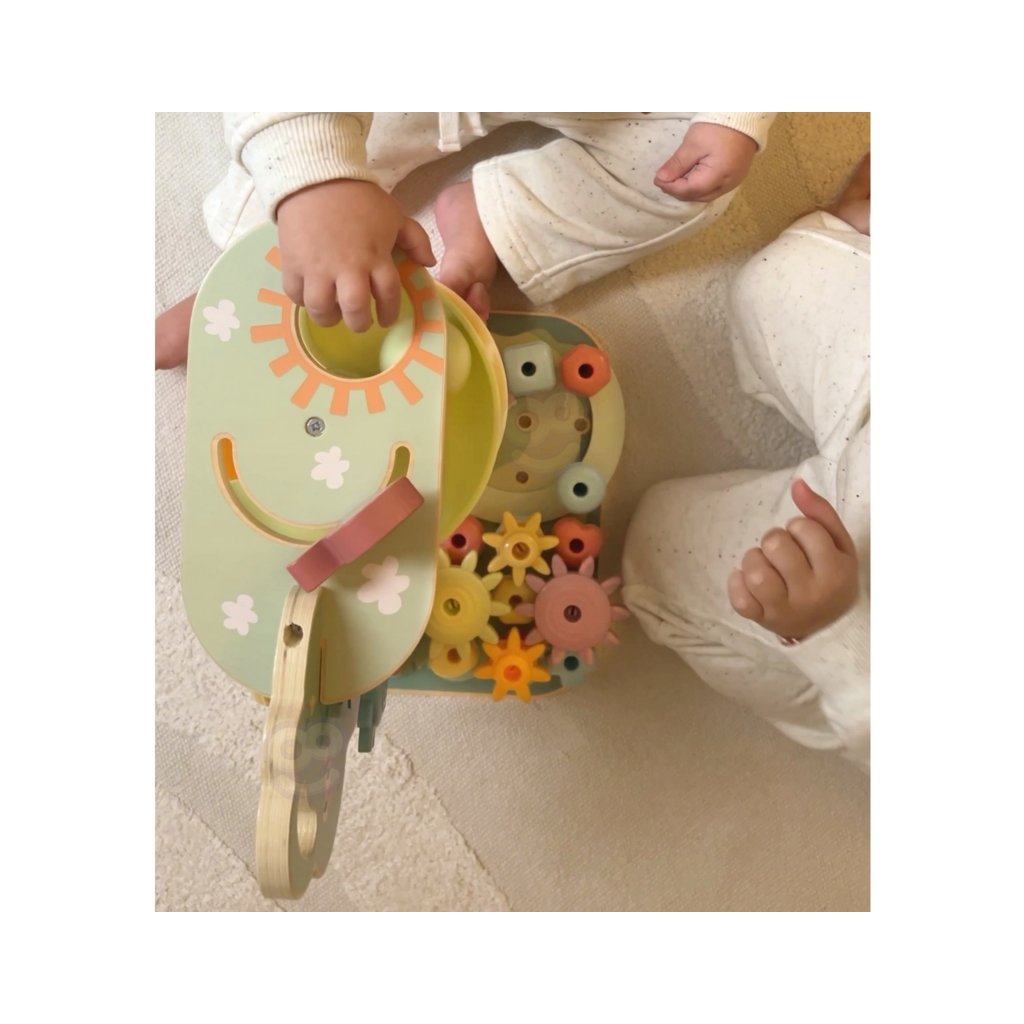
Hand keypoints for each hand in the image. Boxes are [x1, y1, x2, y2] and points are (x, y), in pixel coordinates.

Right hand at [276, 179, 435, 331]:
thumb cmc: (358, 198)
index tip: (385, 318)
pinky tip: (310, 294)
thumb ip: (415, 239)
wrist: (315, 177)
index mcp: (375, 257)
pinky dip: (302, 300)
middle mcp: (347, 267)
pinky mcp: (293, 263)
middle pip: (354, 309)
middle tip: (359, 321)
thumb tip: (429, 263)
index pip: (388, 295)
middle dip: (359, 322)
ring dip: (329, 316)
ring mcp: (317, 267)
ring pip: (321, 308)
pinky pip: (295, 294)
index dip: (389, 312)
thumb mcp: (394, 215)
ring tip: (332, 312)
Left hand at [654, 122, 756, 201]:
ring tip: (676, 177)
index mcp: (718, 176)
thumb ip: (677, 164)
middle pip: (697, 196)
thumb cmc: (717, 127)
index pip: (688, 190)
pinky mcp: (735, 177)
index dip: (670, 187)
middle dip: (678, 190)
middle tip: (664, 179)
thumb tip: (661, 179)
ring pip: (705, 195)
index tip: (657, 178)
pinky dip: (700, 186)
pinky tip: (692, 176)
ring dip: (688, 189)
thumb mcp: (693, 144)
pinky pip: (714, 189)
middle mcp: (727, 184)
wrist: (744, 115)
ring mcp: (733, 182)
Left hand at [727, 479, 859, 640]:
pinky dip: (737, 584)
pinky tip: (748, 581)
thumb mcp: (837, 543)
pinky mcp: (763, 620)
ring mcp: (785, 610)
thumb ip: (820, 511)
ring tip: (765, 564)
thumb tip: (797, 483)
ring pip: (755, 572)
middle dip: (774, 540)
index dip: (798, 527)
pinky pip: (740, 599)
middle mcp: (812, 594)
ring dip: (754, 560)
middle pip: (774, 545)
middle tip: (783, 552)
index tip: (804, 541)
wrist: (830, 625)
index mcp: (836, 571)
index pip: (802, 527)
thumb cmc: (831, 575)